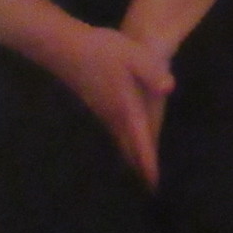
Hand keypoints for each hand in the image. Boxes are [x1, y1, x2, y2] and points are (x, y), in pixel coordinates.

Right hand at [49, 24, 172, 184]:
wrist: (63, 46)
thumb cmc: (100, 49)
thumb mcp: (133, 54)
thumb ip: (152, 72)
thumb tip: (168, 88)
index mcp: (125, 107)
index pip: (139, 140)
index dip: (147, 162)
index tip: (153, 184)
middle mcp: (112, 114)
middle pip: (128, 147)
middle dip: (140, 166)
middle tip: (148, 186)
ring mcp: (101, 110)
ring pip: (119, 139)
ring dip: (131, 155)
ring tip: (140, 170)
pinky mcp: (95, 102)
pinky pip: (113, 130)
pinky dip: (123, 141)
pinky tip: (124, 140)